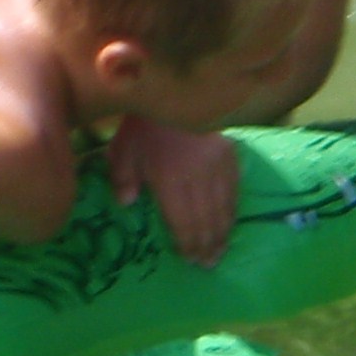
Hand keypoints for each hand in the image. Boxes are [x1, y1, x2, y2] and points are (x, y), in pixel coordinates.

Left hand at [108, 116, 239, 266]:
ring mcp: (217, 165)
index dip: (187, 243)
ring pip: (223, 207)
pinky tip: (231, 222)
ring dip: (223, 233)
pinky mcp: (229, 154)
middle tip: (208, 265)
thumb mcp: (121, 150)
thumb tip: (126, 204)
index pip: (182, 221)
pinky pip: (235, 188)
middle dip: (207, 245)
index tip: (190, 260)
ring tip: (220, 252)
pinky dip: (233, 209)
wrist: (173, 90)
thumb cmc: (141, 126)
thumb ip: (122, 179)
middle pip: (206, 219)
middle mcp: (197, 176)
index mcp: (169, 179)